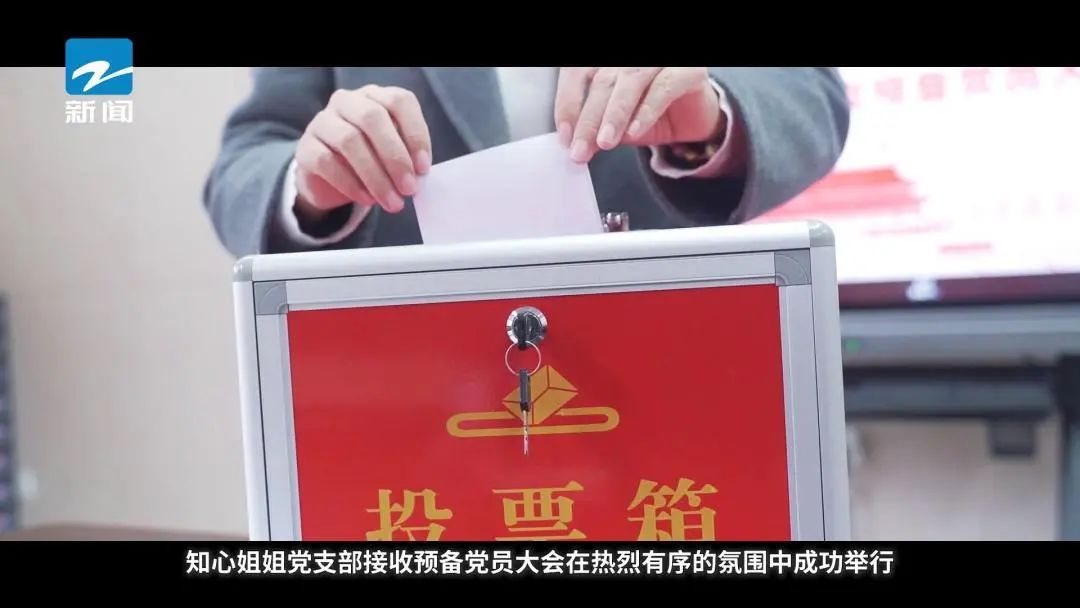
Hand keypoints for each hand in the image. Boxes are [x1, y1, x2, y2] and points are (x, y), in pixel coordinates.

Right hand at [294, 85, 431, 217]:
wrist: (330, 180)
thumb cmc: (370, 161)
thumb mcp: (392, 155)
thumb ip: (407, 159)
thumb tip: (418, 176)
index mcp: (375, 97)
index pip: (399, 101)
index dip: (415, 134)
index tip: (424, 168)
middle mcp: (347, 102)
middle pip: (373, 118)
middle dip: (395, 157)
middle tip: (409, 188)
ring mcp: (322, 121)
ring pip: (349, 140)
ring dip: (376, 176)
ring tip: (392, 201)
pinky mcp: (305, 147)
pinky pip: (326, 162)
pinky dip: (351, 184)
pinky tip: (367, 199)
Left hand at [554, 67, 724, 163]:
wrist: (695, 119)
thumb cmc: (653, 115)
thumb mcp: (619, 126)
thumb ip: (598, 129)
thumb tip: (577, 144)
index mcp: (609, 63)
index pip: (578, 72)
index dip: (568, 103)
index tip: (565, 136)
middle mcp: (632, 58)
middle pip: (602, 80)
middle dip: (589, 119)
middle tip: (580, 149)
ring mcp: (660, 61)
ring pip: (629, 81)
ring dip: (614, 115)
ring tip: (605, 142)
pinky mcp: (687, 70)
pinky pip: (663, 88)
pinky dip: (646, 112)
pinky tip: (634, 132)